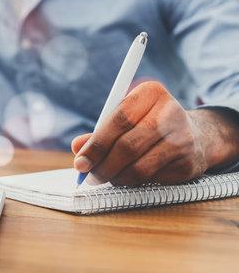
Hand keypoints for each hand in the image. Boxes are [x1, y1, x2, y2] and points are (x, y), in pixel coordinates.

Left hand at [72, 81, 238, 185]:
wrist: (197, 136)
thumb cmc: (149, 125)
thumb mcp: (125, 119)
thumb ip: (99, 132)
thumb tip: (78, 147)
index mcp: (151, 93)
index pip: (118, 120)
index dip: (95, 145)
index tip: (80, 162)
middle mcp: (171, 112)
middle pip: (126, 146)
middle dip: (102, 166)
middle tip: (90, 176)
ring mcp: (183, 139)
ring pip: (138, 167)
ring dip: (115, 177)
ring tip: (107, 177)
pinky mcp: (188, 163)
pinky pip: (151, 179)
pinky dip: (134, 182)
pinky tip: (130, 176)